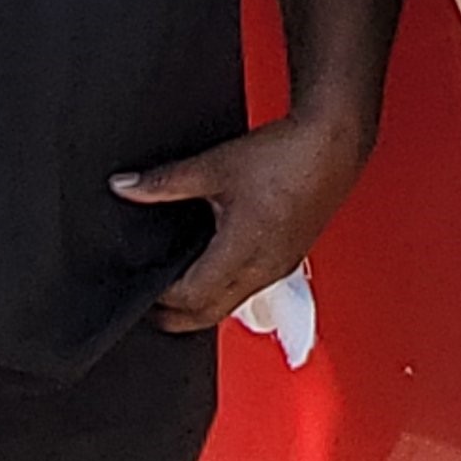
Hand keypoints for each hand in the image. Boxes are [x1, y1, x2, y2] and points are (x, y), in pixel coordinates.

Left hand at [114, 109, 377, 330]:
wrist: (334, 144)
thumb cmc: (287, 156)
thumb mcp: (215, 166)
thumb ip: (164, 181)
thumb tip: (126, 186)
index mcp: (242, 251)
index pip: (189, 298)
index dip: (158, 299)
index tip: (140, 288)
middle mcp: (263, 269)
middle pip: (209, 316)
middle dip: (176, 316)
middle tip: (149, 306)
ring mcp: (279, 268)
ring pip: (232, 306)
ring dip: (203, 305)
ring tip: (177, 287)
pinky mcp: (290, 258)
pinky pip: (251, 288)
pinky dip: (227, 289)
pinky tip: (217, 266)